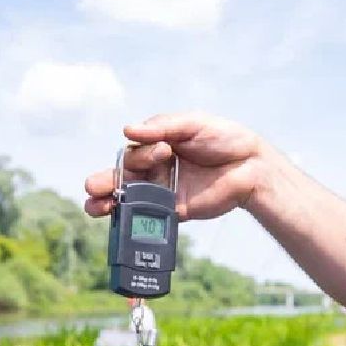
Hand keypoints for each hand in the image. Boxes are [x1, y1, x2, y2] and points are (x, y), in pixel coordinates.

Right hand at [83, 112, 271, 220]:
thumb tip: (128, 131)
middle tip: (93, 187)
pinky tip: (121, 223)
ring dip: (108, 203)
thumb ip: (161, 127)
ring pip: (127, 199)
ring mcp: (163, 192)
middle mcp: (155, 169)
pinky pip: (150, 218)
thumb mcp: (192, 123)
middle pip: (122, 177)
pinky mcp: (174, 212)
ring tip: (95, 207)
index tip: (162, 152)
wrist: (251, 166)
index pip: (133, 152)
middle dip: (104, 183)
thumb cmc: (224, 138)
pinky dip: (133, 221)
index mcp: (156, 146)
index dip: (141, 154)